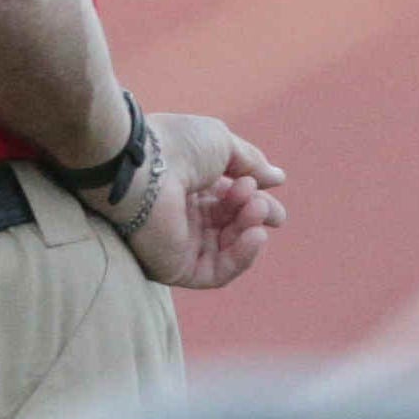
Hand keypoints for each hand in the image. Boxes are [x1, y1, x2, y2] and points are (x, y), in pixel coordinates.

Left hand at [109, 110, 288, 290]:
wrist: (142, 166)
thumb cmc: (175, 147)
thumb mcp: (222, 144)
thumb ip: (251, 164)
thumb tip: (277, 179)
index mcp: (188, 189)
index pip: (231, 204)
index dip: (257, 201)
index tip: (270, 192)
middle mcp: (180, 218)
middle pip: (232, 227)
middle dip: (255, 213)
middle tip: (257, 201)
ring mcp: (176, 244)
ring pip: (228, 250)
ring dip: (249, 229)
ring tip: (252, 208)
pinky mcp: (172, 267)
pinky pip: (216, 274)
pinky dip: (242, 258)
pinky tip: (254, 235)